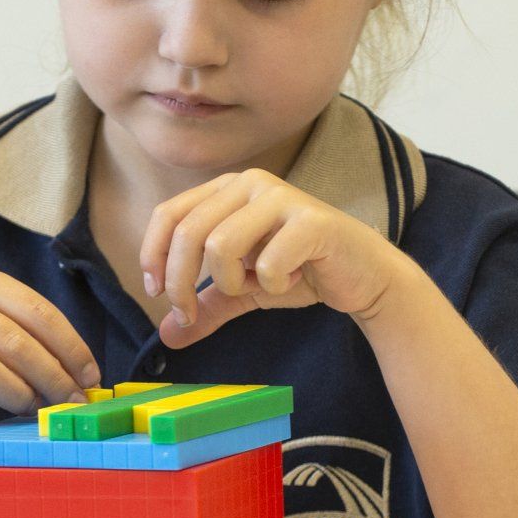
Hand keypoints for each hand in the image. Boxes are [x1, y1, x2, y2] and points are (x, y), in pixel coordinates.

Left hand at [141, 168, 409, 348]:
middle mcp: (251, 183)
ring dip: (232, 282)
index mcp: (228, 189)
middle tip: (188, 314)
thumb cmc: (302, 272)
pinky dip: (272, 285)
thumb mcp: (244, 290)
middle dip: (181, 283)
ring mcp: (282, 197)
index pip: (169, 214)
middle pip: (188, 232)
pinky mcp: (312, 221)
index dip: (153, 255)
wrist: (364, 276)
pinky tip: (291, 280)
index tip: (157, 293)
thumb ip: (207, 306)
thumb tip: (167, 335)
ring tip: (256, 286)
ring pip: (221, 245)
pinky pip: (266, 263)